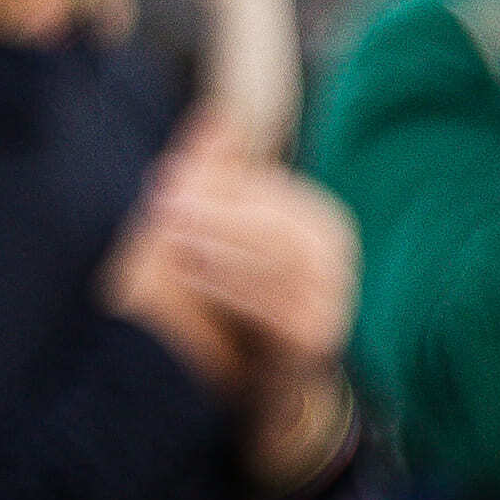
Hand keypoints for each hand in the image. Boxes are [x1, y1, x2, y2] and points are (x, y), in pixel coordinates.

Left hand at [149, 122, 362, 478]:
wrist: (268, 385)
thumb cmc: (241, 295)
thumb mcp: (230, 234)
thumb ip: (222, 175)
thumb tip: (212, 114)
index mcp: (322, 221)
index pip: (272, 191)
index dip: (217, 181)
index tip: (167, 174)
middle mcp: (338, 255)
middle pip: (275, 224)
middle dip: (215, 211)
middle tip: (161, 202)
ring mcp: (335, 297)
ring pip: (275, 264)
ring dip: (218, 247)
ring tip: (170, 237)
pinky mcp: (318, 336)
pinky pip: (273, 306)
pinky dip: (228, 287)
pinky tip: (190, 274)